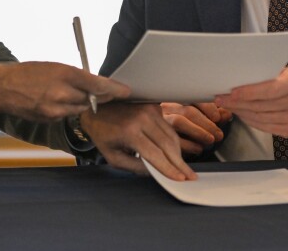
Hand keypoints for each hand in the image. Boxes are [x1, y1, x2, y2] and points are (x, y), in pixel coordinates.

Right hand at [0, 61, 128, 121]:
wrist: (1, 88)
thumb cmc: (27, 72)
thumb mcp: (54, 66)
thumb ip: (74, 76)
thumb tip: (93, 83)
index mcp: (64, 74)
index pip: (97, 84)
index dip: (114, 89)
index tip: (126, 91)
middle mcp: (61, 93)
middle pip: (91, 100)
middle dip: (100, 97)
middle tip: (110, 93)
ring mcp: (54, 109)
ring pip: (80, 109)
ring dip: (82, 104)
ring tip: (74, 94)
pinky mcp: (49, 120)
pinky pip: (66, 116)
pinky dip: (68, 109)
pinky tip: (59, 102)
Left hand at [80, 103, 196, 180]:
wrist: (97, 108)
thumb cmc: (103, 134)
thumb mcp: (113, 157)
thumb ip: (135, 167)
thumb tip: (156, 173)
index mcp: (130, 132)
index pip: (155, 154)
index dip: (169, 169)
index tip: (180, 179)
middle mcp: (142, 119)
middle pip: (168, 145)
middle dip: (180, 163)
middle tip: (190, 176)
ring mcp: (150, 110)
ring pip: (171, 135)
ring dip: (178, 153)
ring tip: (183, 167)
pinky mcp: (154, 107)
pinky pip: (168, 127)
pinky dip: (173, 141)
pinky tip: (174, 153)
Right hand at [161, 102, 230, 155]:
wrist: (159, 140)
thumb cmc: (183, 127)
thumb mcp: (200, 120)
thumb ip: (213, 116)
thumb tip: (227, 114)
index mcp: (179, 99)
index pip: (193, 97)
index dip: (207, 107)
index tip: (218, 117)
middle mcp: (168, 107)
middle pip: (187, 110)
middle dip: (207, 123)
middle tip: (219, 134)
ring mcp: (160, 120)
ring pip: (179, 122)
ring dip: (198, 132)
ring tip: (210, 140)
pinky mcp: (157, 136)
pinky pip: (173, 138)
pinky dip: (189, 144)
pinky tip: (198, 148)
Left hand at [214, 67, 287, 136]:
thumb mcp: (285, 71)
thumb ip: (265, 73)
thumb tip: (237, 75)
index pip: (270, 89)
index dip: (249, 92)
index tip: (231, 92)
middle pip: (261, 106)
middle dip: (237, 102)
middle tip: (221, 98)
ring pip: (260, 118)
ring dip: (240, 112)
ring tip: (227, 105)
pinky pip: (264, 127)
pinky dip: (249, 120)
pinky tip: (240, 113)